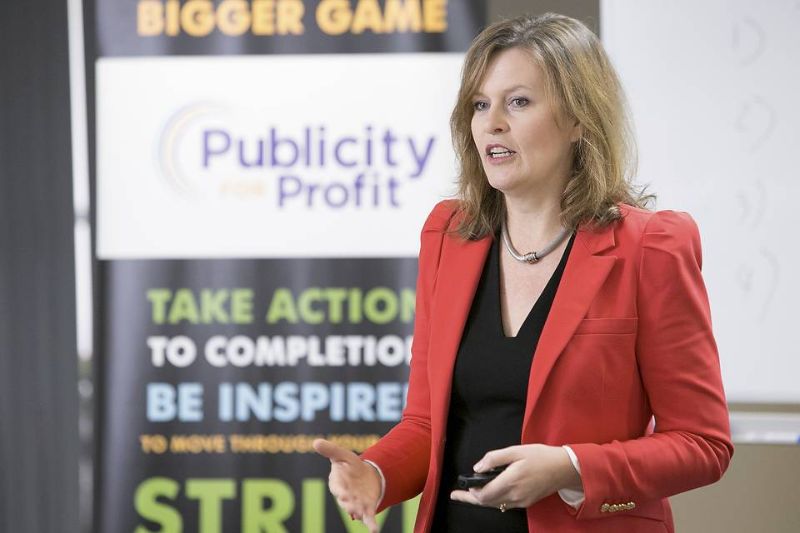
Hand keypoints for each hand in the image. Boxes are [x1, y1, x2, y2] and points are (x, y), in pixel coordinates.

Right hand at [313, 438, 381, 532]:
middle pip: (345, 501)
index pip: (337, 487)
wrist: (367, 475)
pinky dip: (371, 524)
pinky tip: (374, 530)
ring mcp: (356, 504)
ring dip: (358, 513)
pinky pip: (368, 518)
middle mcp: (345, 496)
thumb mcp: (342, 454)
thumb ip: (330, 450)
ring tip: (360, 515)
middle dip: (348, 504)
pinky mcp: (367, 508)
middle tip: (351, 508)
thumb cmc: (350, 465)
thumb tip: (316, 441)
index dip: (340, 490)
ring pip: (355, 510)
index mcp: (337, 482)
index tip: (342, 493)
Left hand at [450, 444, 580, 510]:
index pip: (484, 495)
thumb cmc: (541, 456)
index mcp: (510, 481)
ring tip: (469, 494)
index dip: (470, 493)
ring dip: (482, 500)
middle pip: (487, 503)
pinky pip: (505, 504)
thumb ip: (494, 458)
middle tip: (457, 495)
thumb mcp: (516, 450)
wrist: (564, 468)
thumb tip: (478, 467)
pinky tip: (489, 493)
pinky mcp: (526, 502)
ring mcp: (521, 501)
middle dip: (470, 499)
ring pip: (496, 505)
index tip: (461, 488)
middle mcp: (515, 495)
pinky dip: (494, 499)